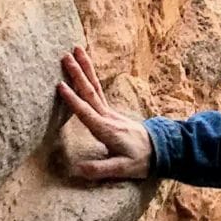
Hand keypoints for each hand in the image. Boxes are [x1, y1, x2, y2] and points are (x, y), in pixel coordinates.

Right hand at [56, 47, 153, 183]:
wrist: (160, 151)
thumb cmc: (140, 161)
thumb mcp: (123, 169)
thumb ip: (101, 169)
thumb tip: (78, 169)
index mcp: (107, 130)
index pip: (86, 112)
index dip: (73, 100)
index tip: (60, 85)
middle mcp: (107, 117)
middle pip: (90, 92)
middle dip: (78, 74)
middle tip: (65, 55)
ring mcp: (110, 112)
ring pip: (94, 87)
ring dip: (85, 68)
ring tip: (76, 50)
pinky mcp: (110, 112)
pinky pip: (97, 91)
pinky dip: (90, 77)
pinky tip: (85, 69)